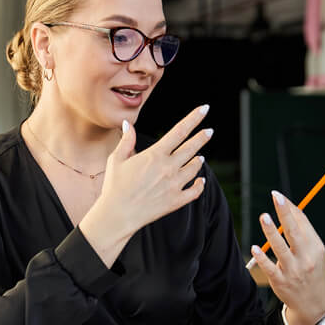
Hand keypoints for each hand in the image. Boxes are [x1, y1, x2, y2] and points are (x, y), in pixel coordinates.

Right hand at [80, 104, 211, 266]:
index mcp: (155, 155)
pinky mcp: (176, 201)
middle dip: (202, 137)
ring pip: (194, 168)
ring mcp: (174, 185)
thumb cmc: (114, 186)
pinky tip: (200, 181)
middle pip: (191, 148)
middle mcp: (168, 168)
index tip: (204, 109)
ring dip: (198, 161)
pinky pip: (195, 191)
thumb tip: (128, 123)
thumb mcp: (116, 159)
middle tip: (209, 131)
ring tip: (200, 157)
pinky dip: (200, 185)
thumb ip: (127, 140)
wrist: (117, 214)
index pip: (179, 131)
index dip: (194, 118)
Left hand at [249, 190, 324, 324]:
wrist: (314, 304)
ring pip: (280, 247)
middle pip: (294, 231)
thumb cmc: (311, 270)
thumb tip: (289, 208)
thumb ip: (303, 232)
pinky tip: (254, 248)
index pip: (303, 223)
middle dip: (285, 213)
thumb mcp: (315, 252)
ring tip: (264, 217)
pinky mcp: (280, 281)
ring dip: (272, 231)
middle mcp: (305, 257)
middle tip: (276, 197)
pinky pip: (269, 267)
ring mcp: (293, 270)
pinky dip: (262, 258)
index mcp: (315, 247)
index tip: (278, 196)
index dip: (290, 208)